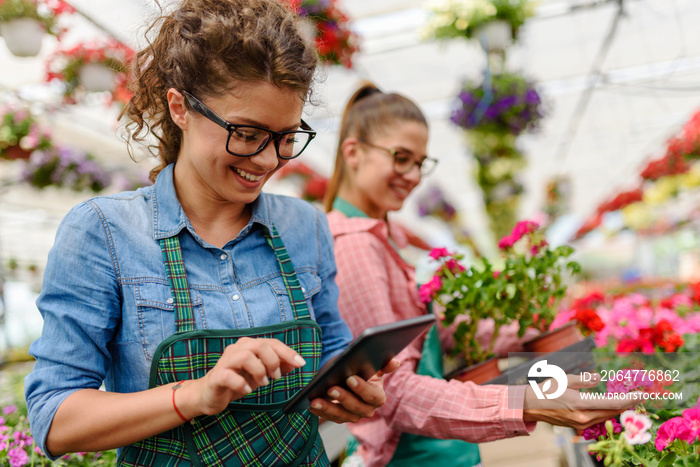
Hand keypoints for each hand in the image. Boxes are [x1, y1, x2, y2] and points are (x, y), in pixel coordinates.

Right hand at [182, 337, 305, 417]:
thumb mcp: (260, 374)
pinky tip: (247, 390)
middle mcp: (237, 349)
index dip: (288, 352)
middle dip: (273, 361)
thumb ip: (276, 367)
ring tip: (262, 383)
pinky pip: (230, 375)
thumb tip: (294, 363)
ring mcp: (225, 361)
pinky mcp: (217, 376)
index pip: (271, 343)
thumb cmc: (236, 381)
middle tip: (275, 377)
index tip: (301, 363)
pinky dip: (242, 383)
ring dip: (259, 371)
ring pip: (245, 356)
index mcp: (248, 346)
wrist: (209, 394)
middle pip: (260, 345)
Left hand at [308, 358, 400, 423]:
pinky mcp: (338, 418)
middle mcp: (367, 410)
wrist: (348, 374)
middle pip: (356, 408)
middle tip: (331, 388)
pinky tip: (310, 403)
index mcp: (377, 396)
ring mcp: (351, 416)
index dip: (362, 389)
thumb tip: (394, 361)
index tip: (350, 378)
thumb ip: (383, 364)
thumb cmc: (361, 369)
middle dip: (343, 398)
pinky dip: (319, 411)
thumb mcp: (371, 365)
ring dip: (328, 408)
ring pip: (341, 416)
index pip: (373, 396)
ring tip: (315, 399)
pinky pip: (328, 417)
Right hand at [523, 373, 640, 429]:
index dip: (629, 399)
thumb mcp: (564, 379)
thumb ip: (583, 379)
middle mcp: (583, 417)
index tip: (642, 395)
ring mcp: (581, 424)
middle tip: (641, 396)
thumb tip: (597, 377)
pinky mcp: (578, 426)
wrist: (532, 406)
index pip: (612, 403)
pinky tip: (612, 406)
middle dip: (628, 404)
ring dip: (619, 409)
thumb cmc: (547, 390)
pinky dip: (607, 413)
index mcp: (581, 404)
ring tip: (630, 401)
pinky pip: (598, 420)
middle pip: (612, 412)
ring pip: (606, 417)